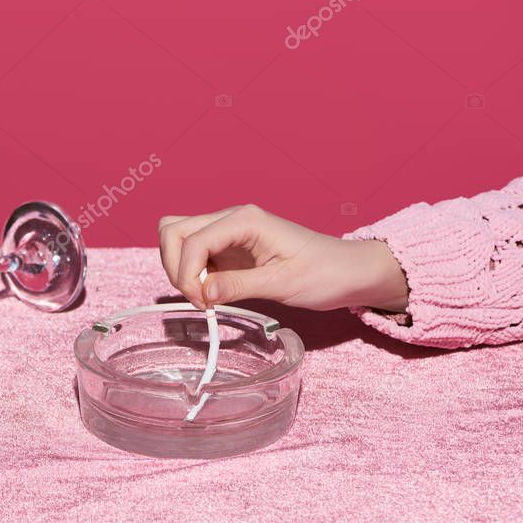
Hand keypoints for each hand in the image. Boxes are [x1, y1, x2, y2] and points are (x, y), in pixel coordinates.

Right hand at [159, 205, 408, 311]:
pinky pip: (193, 254)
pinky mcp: (228, 248)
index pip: (192, 240)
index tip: (203, 303)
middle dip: (176, 267)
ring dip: (180, 268)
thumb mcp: (283, 284)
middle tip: (199, 298)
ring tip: (204, 295)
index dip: (187, 274)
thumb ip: (239, 286)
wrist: (348, 272)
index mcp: (245, 220)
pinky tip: (212, 293)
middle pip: (174, 230)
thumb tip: (203, 292)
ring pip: (178, 238)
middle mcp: (231, 219)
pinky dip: (192, 273)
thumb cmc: (324, 273)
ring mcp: (227, 232)